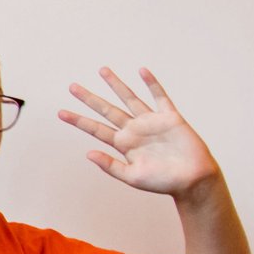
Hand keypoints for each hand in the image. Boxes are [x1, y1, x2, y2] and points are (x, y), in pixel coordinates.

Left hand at [61, 67, 220, 198]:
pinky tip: (142, 71)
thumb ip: (110, 166)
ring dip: (116, 84)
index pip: (96, 129)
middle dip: (90, 98)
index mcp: (123, 144)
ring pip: (129, 98)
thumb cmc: (163, 182)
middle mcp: (134, 130)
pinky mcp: (170, 117)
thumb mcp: (132, 177)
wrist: (193, 181)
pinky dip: (152, 84)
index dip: (78, 121)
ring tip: (102, 70)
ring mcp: (151, 122)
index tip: (60, 113)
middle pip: (107, 110)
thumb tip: (88, 154)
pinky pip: (159, 97)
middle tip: (72, 86)